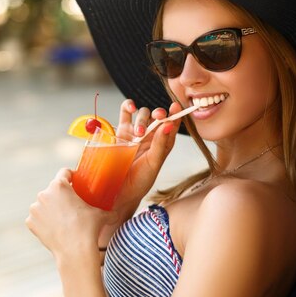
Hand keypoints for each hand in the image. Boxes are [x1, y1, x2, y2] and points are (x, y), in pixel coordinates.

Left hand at [26, 169, 116, 259]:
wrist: (75, 251)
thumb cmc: (88, 229)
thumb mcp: (101, 215)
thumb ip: (108, 210)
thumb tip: (117, 213)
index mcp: (59, 186)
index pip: (64, 173)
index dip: (71, 177)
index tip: (75, 182)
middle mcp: (43, 194)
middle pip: (53, 189)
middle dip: (61, 195)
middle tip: (71, 205)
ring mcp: (35, 208)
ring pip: (43, 204)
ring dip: (50, 208)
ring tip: (62, 218)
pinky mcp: (30, 222)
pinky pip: (37, 218)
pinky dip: (43, 221)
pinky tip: (53, 227)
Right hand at [111, 99, 182, 217]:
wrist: (119, 190)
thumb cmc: (140, 180)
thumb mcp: (154, 163)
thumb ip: (161, 143)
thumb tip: (169, 124)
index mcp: (163, 143)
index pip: (171, 124)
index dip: (175, 114)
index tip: (176, 107)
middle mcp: (151, 136)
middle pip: (156, 117)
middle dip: (158, 114)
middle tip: (159, 116)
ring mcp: (135, 132)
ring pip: (142, 114)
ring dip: (143, 119)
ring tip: (139, 133)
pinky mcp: (121, 131)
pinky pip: (125, 113)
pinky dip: (128, 106)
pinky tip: (131, 108)